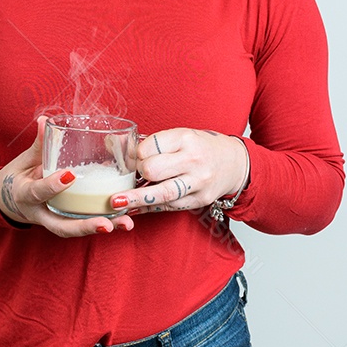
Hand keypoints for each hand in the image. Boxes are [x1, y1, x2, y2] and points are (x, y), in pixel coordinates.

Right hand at [0, 117, 134, 237]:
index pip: (38, 192)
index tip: (70, 176)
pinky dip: (106, 223)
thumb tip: (44, 120)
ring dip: (102, 227)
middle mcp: (39, 213)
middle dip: (85, 226)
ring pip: (77, 229)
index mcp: (25, 195)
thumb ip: (39, 144)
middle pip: (62, 226)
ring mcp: (53, 220)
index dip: (52, 186)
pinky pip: (84, 224)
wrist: (11, 199)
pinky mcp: (66, 221)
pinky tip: (125, 219)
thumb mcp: (25, 160)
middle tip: (106, 224)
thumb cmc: (21, 176)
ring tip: (125, 223)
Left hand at [110, 128, 248, 215]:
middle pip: (154, 170)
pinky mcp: (200, 200)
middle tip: (134, 175)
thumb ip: (152, 143)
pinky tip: (135, 209)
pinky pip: (169, 207)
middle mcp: (193, 160)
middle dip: (138, 174)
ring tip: (117, 203)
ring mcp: (198, 182)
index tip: (134, 158)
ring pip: (162, 193)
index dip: (136, 154)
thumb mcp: (180, 136)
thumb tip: (113, 144)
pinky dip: (149, 208)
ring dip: (136, 199)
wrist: (233, 163)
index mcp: (185, 138)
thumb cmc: (200, 148)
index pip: (150, 146)